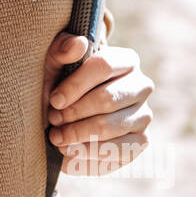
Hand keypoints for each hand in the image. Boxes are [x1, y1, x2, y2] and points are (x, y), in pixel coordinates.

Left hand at [42, 32, 153, 175]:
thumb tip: (79, 43)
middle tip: (53, 120)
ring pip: (110, 126)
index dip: (75, 85)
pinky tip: (71, 151)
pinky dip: (89, 153)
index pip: (104, 66)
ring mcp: (144, 114)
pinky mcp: (141, 141)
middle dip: (74, 112)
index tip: (54, 100)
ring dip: (77, 134)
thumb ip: (61, 51)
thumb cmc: (57, 87)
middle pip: (107, 99)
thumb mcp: (51, 67)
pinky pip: (118, 150)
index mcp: (125, 60)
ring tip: (57, 137)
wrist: (63, 123)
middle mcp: (141, 85)